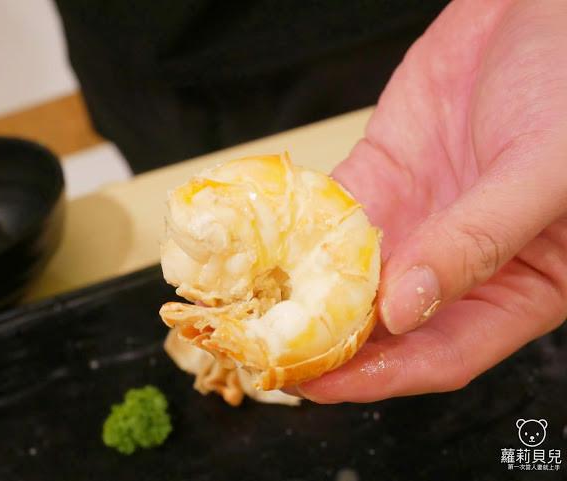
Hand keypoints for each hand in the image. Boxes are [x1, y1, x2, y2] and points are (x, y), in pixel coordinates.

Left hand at [296, 0, 566, 402]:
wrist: (543, 8)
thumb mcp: (545, 173)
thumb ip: (477, 243)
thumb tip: (403, 309)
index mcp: (515, 285)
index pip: (439, 354)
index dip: (378, 378)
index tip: (317, 384)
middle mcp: (455, 262)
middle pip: (380, 325)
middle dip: (323, 343)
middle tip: (263, 349)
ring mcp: (415, 219)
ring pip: (346, 272)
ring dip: (298, 291)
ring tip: (247, 307)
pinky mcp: (383, 175)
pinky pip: (330, 212)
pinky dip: (295, 228)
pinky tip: (261, 241)